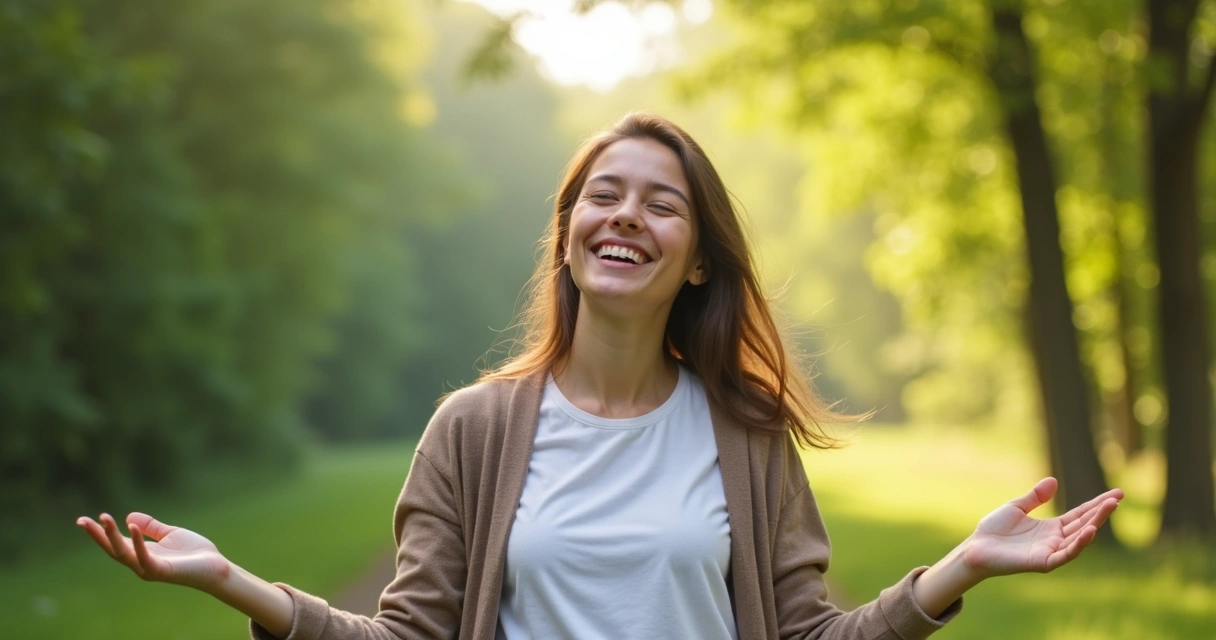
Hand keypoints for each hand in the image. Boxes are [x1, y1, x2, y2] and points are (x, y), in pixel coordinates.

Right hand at [77, 512, 230, 592]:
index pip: (115, 543)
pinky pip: (144, 557)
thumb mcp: (169, 534)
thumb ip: (151, 527)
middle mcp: (141, 562)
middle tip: (82, 521)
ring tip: (104, 518)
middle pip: (113, 549)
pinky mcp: (161, 571)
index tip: (83, 520)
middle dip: (98, 535)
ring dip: (112, 536)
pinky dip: (137, 543)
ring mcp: (149, 568)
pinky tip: (131, 527)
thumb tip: (129, 516)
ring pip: (124, 553)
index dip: (100, 532)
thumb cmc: (193, 552)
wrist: (215, 566)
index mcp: (142, 553)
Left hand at [961, 477, 1122, 578]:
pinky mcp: (1043, 562)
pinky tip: (1090, 531)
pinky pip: (1066, 554)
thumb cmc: (994, 529)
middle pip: (1084, 524)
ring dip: (1095, 523)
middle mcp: (1055, 540)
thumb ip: (1035, 497)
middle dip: (1101, 511)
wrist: (976, 547)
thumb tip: (1054, 481)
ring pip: (1079, 538)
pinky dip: (1079, 544)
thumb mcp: (1017, 507)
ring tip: (1108, 508)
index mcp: (1051, 527)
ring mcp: (1051, 551)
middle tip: (1118, 498)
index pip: (1080, 514)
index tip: (1116, 494)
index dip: (1096, 504)